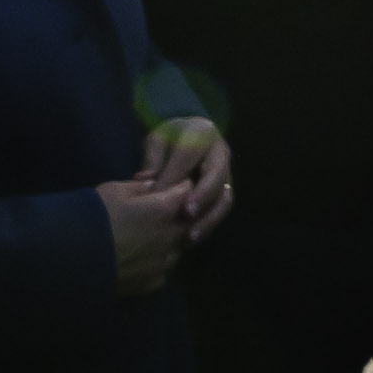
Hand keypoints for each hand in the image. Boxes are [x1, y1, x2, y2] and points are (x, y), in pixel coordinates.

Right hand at [97, 175, 191, 294]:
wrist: (72, 258)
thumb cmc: (94, 216)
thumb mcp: (115, 190)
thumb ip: (141, 187)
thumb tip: (154, 185)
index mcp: (163, 210)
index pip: (188, 191)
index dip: (182, 186)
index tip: (174, 186)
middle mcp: (168, 237)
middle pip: (188, 223)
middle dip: (181, 215)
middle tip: (166, 211)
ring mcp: (160, 263)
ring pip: (178, 249)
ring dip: (172, 240)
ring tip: (154, 236)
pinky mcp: (149, 283)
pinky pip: (163, 271)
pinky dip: (158, 263)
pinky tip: (144, 258)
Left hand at [137, 115, 233, 244]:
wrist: (187, 138)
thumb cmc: (169, 140)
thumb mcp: (156, 141)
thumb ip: (152, 160)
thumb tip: (145, 182)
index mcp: (202, 132)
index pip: (189, 154)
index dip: (173, 176)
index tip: (156, 198)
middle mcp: (220, 151)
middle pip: (217, 174)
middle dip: (202, 195)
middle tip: (186, 215)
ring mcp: (226, 173)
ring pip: (225, 196)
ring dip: (209, 218)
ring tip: (190, 236)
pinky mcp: (225, 191)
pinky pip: (222, 210)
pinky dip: (208, 226)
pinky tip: (189, 240)